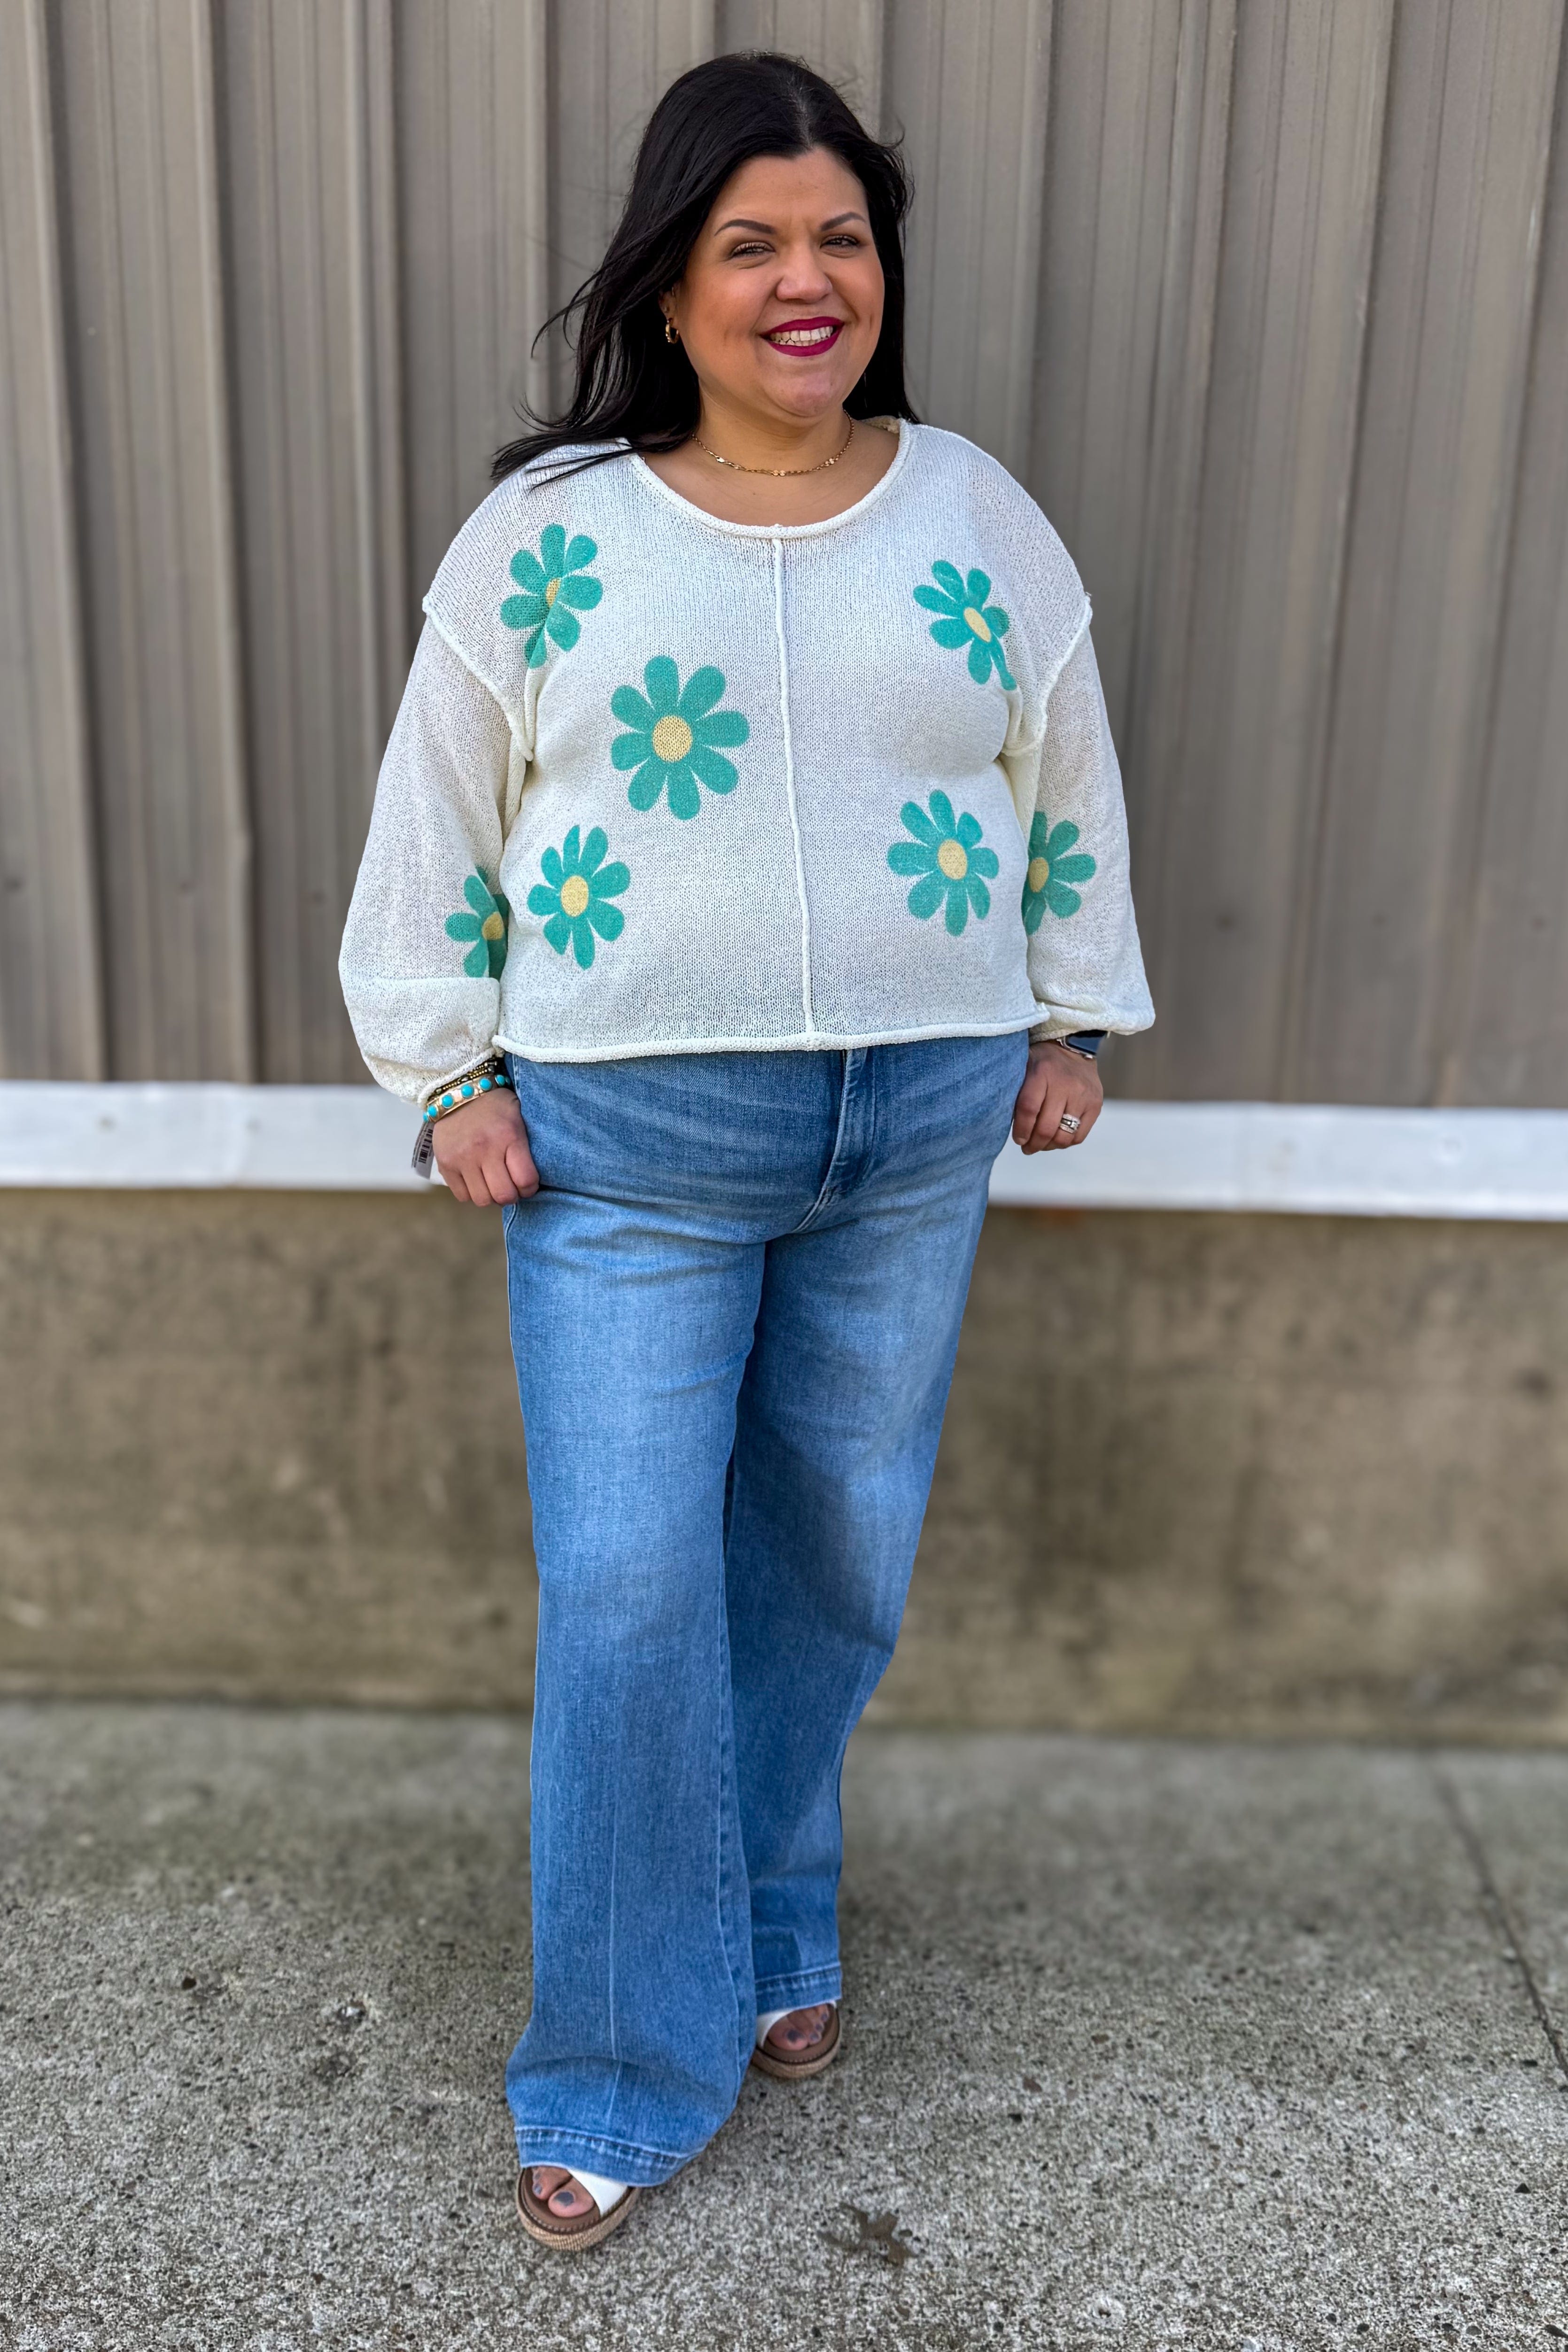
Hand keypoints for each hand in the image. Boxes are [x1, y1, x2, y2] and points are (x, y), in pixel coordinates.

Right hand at [431, 1087, 539, 1205]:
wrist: (458, 1091)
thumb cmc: (495, 1106)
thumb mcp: (518, 1118)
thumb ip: (524, 1148)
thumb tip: (529, 1182)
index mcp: (508, 1136)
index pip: (525, 1180)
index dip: (530, 1188)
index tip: (528, 1185)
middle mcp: (485, 1149)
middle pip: (503, 1195)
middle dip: (511, 1196)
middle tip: (510, 1187)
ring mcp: (462, 1158)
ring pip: (482, 1199)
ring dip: (491, 1196)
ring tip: (492, 1184)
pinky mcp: (445, 1163)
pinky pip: (462, 1195)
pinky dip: (472, 1193)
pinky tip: (476, 1181)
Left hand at [1011, 1041, 1103, 1153]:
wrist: (1074, 1049)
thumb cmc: (1042, 1063)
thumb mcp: (1024, 1068)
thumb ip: (1016, 1093)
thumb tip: (1012, 1127)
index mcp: (1042, 1072)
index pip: (1028, 1109)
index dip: (1021, 1130)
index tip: (1018, 1139)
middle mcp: (1065, 1084)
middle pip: (1047, 1127)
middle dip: (1034, 1144)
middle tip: (1027, 1147)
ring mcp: (1083, 1096)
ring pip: (1064, 1136)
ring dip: (1049, 1146)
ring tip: (1041, 1144)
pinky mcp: (1095, 1105)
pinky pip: (1079, 1136)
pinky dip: (1065, 1142)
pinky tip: (1056, 1139)